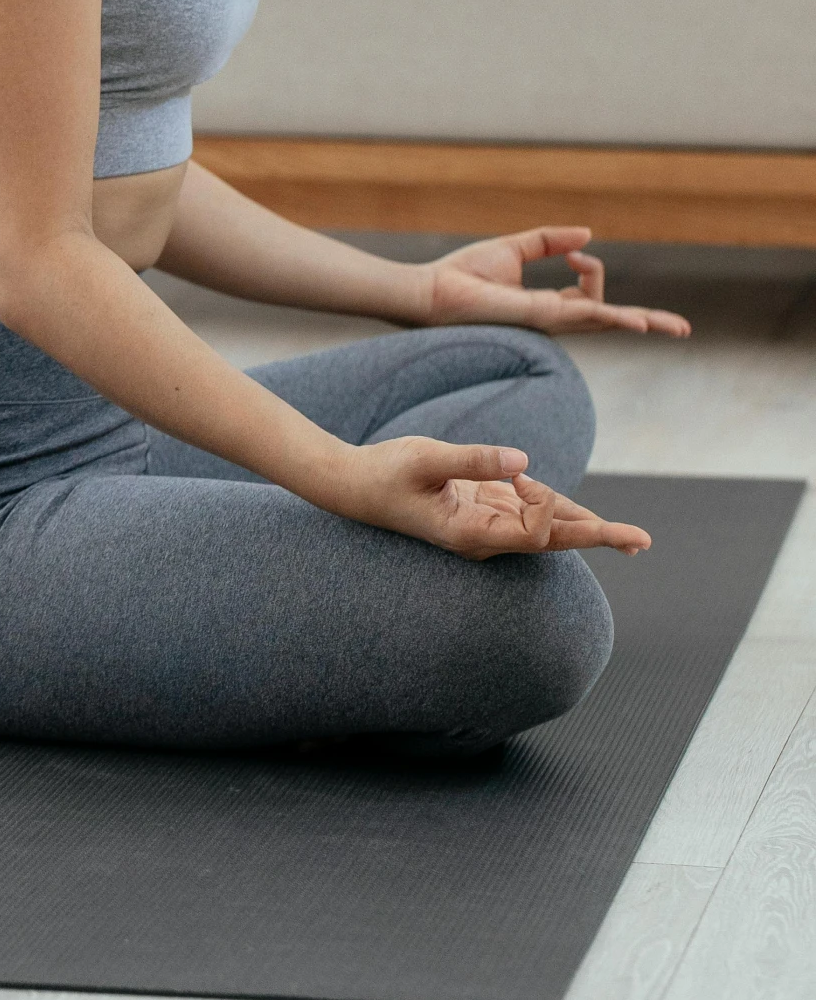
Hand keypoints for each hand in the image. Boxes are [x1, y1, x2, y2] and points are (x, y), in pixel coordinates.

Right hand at [334, 437, 651, 558]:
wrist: (358, 487)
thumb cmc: (388, 473)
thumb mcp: (426, 458)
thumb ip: (473, 459)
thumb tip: (523, 462)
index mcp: (471, 533)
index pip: (532, 532)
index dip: (550, 511)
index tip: (529, 480)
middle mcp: (485, 537)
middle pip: (553, 539)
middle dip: (597, 537)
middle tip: (642, 541)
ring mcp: (486, 525)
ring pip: (546, 526)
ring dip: (585, 526)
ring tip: (630, 538)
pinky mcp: (483, 509)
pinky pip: (530, 511)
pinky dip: (556, 506)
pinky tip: (579, 511)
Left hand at [419, 226, 689, 337]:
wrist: (432, 290)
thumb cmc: (464, 275)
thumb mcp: (514, 249)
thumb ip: (550, 241)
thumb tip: (588, 237)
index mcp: (548, 305)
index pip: (591, 294)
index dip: (591, 267)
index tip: (571, 250)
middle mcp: (553, 318)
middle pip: (611, 321)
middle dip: (647, 323)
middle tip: (682, 329)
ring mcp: (549, 320)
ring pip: (606, 321)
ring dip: (642, 322)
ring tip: (676, 328)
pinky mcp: (539, 315)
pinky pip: (585, 315)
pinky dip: (614, 317)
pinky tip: (639, 323)